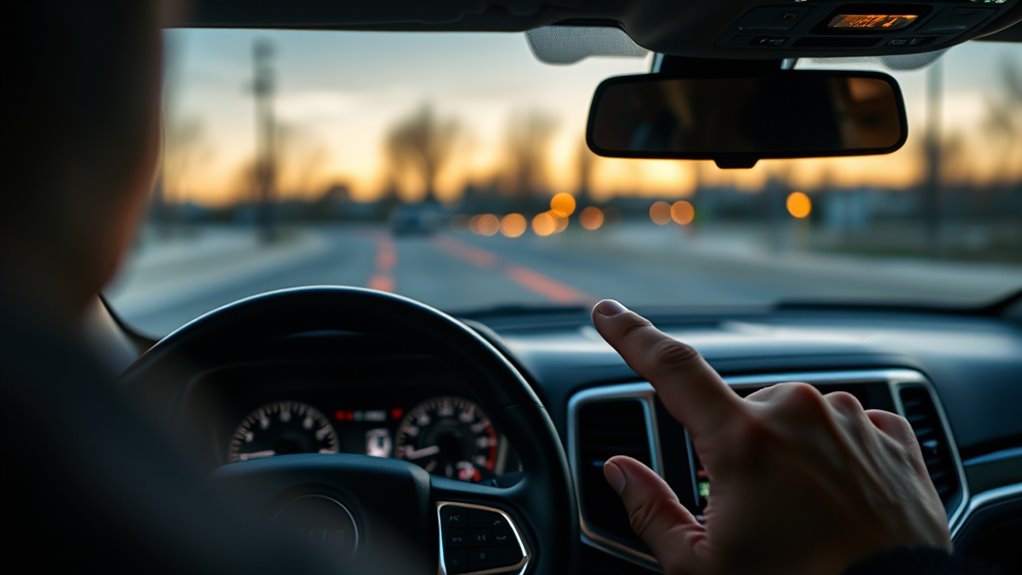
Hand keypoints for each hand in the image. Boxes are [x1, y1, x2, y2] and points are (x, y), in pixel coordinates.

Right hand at [591, 300, 950, 574]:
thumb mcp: (703, 566)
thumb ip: (650, 510)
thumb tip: (620, 471)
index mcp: (744, 440)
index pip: (672, 368)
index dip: (632, 336)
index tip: (607, 312)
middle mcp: (798, 412)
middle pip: (737, 413)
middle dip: (733, 452)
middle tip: (750, 511)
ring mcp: (850, 419)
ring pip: (792, 420)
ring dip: (785, 454)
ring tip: (803, 515)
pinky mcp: (891, 435)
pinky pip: (843, 428)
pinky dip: (832, 456)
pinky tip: (837, 501)